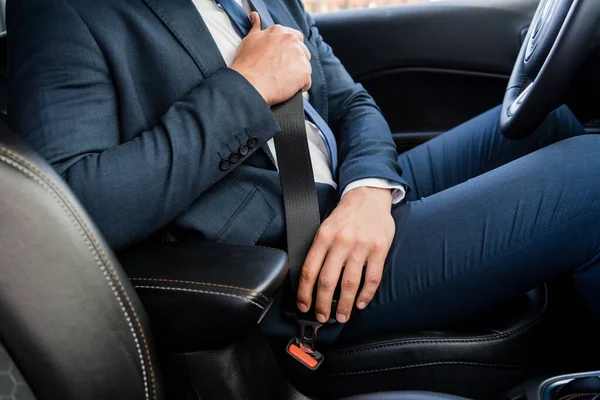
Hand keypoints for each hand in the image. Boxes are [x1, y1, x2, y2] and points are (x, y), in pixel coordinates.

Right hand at [230, 12, 311, 105]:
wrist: (248, 83)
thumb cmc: (246, 63)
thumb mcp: (250, 40)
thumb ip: (256, 28)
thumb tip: (255, 16)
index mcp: (280, 32)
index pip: (295, 38)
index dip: (290, 50)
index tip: (283, 58)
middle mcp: (292, 40)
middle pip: (303, 52)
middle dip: (295, 61)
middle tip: (282, 71)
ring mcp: (300, 56)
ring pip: (305, 67)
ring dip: (297, 74)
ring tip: (282, 81)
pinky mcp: (304, 72)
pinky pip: (307, 82)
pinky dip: (299, 86)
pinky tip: (286, 88)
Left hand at [297, 187, 394, 323]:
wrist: (369, 196)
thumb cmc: (345, 216)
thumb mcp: (325, 227)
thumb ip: (319, 250)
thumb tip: (309, 281)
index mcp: (323, 236)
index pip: (309, 270)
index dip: (304, 293)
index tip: (303, 305)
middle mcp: (341, 241)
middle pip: (327, 281)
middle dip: (322, 304)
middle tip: (322, 317)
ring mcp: (361, 245)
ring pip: (350, 283)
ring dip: (344, 305)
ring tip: (342, 316)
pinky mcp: (379, 249)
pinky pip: (372, 278)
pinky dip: (366, 295)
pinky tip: (360, 303)